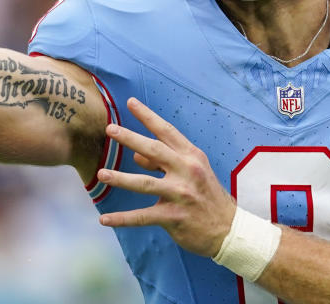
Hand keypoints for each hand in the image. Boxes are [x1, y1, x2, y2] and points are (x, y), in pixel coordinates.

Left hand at [97, 97, 236, 256]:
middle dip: (131, 138)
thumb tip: (136, 156)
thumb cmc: (206, 195)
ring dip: (121, 178)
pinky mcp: (174, 216)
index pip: (167, 131)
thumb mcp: (192, 171)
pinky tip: (104, 219)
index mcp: (191, 156)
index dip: (148, 116)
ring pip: (145, 183)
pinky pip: (143, 216)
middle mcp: (187, 171)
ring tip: (101, 173)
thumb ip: (164, 162)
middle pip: (155, 150)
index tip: (130, 102)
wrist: (228, 228)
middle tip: (110, 129)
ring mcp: (181, 194)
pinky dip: (122, 218)